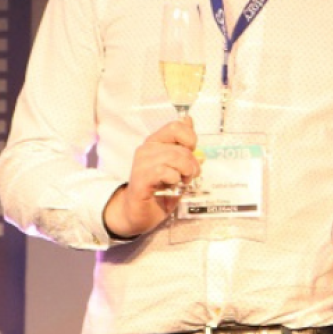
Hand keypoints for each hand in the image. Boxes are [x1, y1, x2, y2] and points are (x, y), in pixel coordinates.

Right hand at [103, 117, 199, 237]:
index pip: (176, 126)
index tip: (191, 152)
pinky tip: (171, 185)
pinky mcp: (140, 179)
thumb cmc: (160, 189)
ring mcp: (141, 164)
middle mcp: (146, 149)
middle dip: (192, 164)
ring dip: (185, 172)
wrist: (140, 214)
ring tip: (182, 181)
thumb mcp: (178, 166)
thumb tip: (189, 119)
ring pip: (174, 158)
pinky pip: (163, 171)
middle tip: (189, 176)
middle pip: (180, 147)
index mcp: (155, 142)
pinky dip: (174, 179)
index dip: (190, 138)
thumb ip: (183, 145)